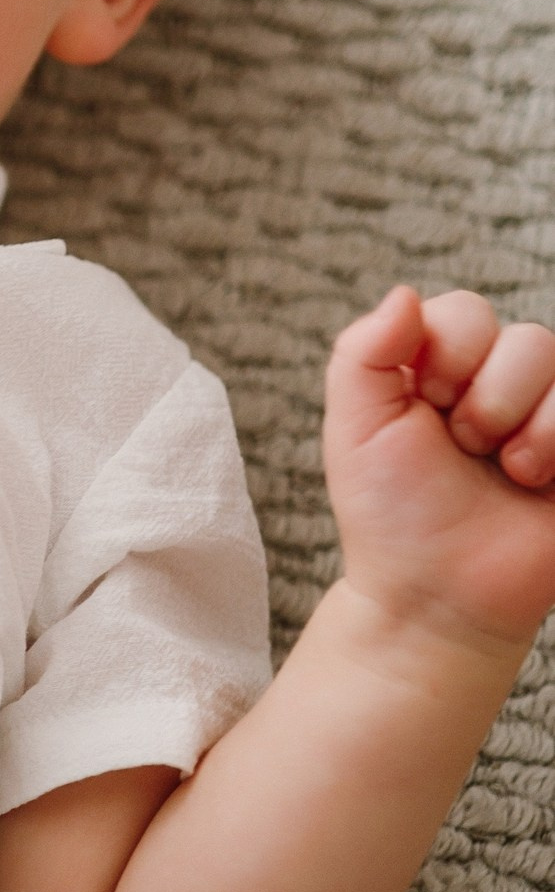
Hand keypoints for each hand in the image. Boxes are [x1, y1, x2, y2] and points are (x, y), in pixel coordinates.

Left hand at [324, 285, 554, 651]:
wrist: (438, 598)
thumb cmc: (390, 515)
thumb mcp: (355, 429)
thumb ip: (363, 352)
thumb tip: (404, 293)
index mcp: (439, 366)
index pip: (468, 313)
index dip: (450, 358)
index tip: (425, 407)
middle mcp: (498, 384)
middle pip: (527, 340)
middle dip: (490, 402)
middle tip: (465, 450)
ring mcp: (547, 417)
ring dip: (531, 429)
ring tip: (506, 472)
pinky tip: (539, 482)